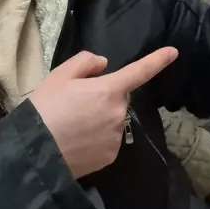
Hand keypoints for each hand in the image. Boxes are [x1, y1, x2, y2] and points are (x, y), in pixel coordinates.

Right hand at [32, 47, 178, 178]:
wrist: (36, 151)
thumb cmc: (46, 108)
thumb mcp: (59, 76)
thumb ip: (85, 62)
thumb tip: (104, 65)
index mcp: (109, 89)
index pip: (139, 71)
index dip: (157, 61)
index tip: (173, 52)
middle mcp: (118, 112)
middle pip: (117, 98)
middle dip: (103, 97)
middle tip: (75, 104)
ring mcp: (116, 136)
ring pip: (112, 120)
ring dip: (100, 119)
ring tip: (73, 125)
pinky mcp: (110, 156)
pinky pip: (108, 140)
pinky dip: (97, 139)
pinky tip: (77, 141)